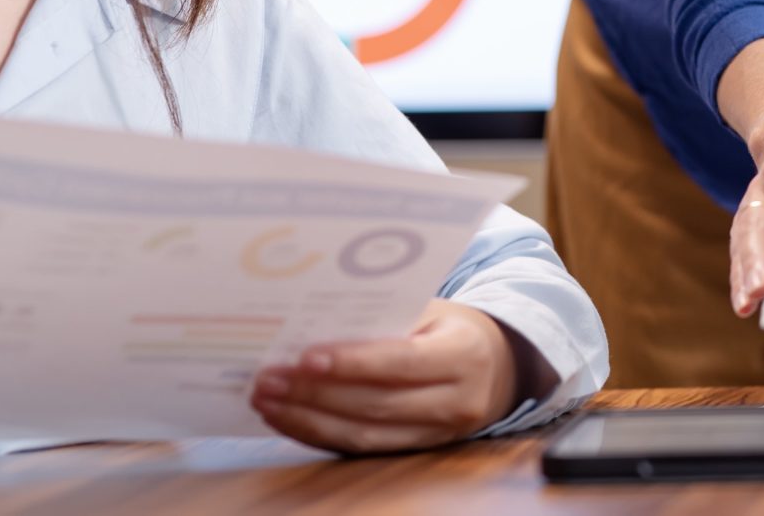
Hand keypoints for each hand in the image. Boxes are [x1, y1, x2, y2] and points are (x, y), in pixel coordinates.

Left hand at [251, 299, 523, 453]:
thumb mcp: (433, 309)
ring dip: (308, 420)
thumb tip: (315, 320)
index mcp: (464, 355)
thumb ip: (386, 315)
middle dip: (315, 394)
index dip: (352, 363)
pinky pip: (361, 448)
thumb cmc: (450, 327)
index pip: (402, 362)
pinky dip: (320, 434)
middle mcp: (457, 402)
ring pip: (364, 435)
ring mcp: (438, 435)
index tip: (305, 358)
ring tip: (267, 400)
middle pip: (376, 404)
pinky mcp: (416, 452)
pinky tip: (288, 418)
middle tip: (269, 378)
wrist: (496, 366)